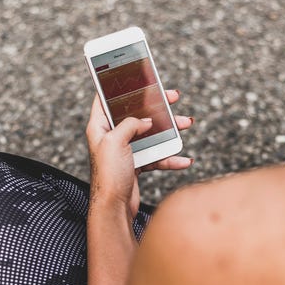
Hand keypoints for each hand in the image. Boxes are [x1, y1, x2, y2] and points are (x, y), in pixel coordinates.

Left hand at [86, 89, 193, 219]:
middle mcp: (111, 136)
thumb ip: (131, 124)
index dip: (117, 87)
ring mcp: (124, 150)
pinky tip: (183, 159)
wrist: (114, 207)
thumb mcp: (116, 141)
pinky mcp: (135, 164)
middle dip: (155, 106)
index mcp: (99, 127)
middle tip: (171, 96)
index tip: (132, 76)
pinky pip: (156, 156)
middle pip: (135, 113)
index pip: (105, 99)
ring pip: (150, 134)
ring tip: (186, 123)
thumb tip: (146, 121)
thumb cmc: (108, 175)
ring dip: (169, 130)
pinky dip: (170, 157)